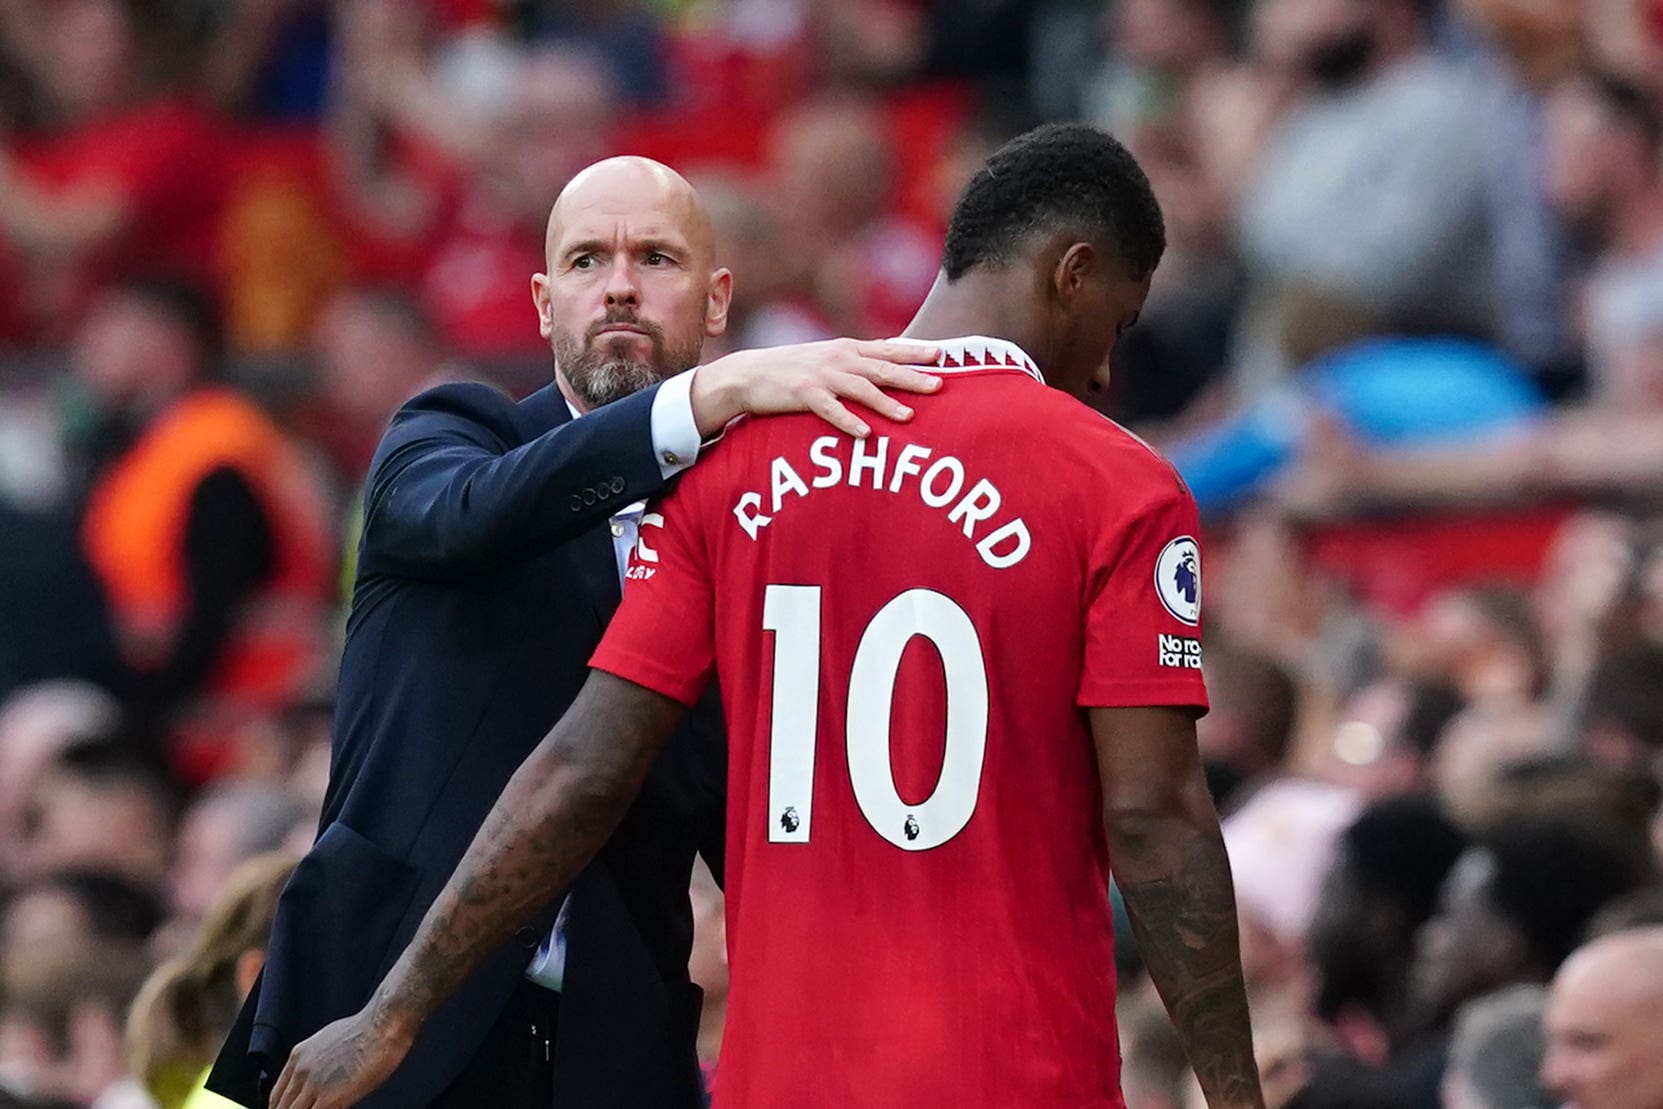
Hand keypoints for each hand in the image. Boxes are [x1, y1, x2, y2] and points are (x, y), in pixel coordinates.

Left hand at [270, 1004, 415, 1108]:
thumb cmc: (367, 1028)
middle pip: (281, 1107)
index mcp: (298, 1056)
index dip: (282, 1107)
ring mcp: (313, 1085)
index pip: (277, 1094)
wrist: (382, 1024)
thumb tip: (323, 1072)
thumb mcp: (330, 1039)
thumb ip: (319, 1059)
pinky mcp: (329, 1098)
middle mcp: (301, 1071)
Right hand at [690, 337, 941, 438]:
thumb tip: (889, 362)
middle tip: (939, 386)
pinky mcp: (803, 394)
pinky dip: (848, 421)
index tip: (942, 355)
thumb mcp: (827, 357)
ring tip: (909, 415)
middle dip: (912, 376)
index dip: (914, 352)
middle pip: (882, 368)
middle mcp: (838, 359)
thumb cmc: (792, 369)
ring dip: (886, 402)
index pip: (887, 349)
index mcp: (846, 349)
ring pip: (860, 389)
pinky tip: (865, 434)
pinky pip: (830, 410)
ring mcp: (821, 376)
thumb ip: (856, 360)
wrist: (748, 373)